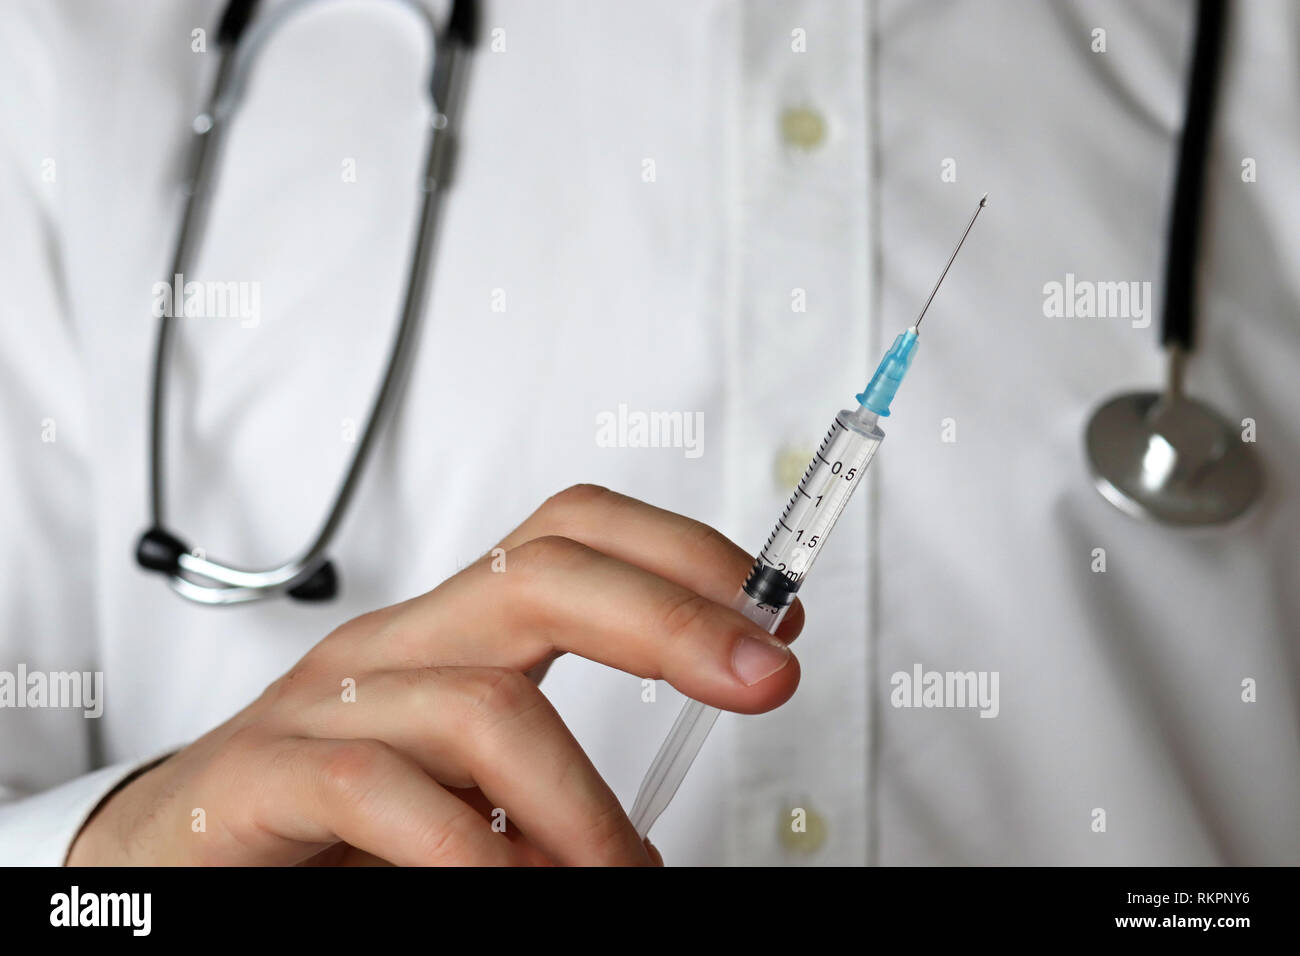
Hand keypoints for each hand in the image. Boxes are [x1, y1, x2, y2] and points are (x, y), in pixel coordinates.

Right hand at [68, 485, 802, 865]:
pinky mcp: (256, 779)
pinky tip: (505, 882)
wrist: (171, 858)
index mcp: (451, 633)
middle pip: (542, 574)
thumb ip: (546, 779)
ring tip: (623, 874)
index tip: (776, 615)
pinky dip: (468, 848)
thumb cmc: (330, 822)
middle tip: (763, 679)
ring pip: (480, 707)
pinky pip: (374, 787)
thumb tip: (662, 826)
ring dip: (583, 806)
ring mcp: (319, 706)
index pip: (570, 535)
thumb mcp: (465, 781)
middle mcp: (393, 648)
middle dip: (671, 618)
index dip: (682, 553)